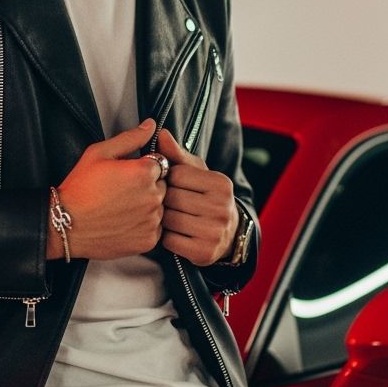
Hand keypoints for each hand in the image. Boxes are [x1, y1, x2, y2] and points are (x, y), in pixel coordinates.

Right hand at [56, 119, 165, 259]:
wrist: (65, 225)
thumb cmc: (80, 189)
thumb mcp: (99, 154)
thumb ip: (130, 138)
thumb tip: (150, 125)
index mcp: (144, 172)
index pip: (159, 164)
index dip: (143, 168)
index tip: (128, 175)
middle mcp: (153, 196)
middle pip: (163, 186)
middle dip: (148, 186)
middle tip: (122, 192)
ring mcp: (152, 220)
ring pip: (160, 208)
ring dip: (147, 206)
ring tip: (122, 208)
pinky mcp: (148, 240)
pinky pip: (156, 228)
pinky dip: (144, 226)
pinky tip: (124, 222)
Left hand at [155, 128, 238, 266]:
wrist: (227, 234)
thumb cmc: (205, 196)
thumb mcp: (196, 173)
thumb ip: (176, 155)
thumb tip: (160, 133)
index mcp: (221, 184)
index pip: (178, 175)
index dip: (169, 179)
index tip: (172, 184)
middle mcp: (222, 207)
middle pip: (172, 198)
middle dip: (165, 200)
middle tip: (170, 203)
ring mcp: (215, 232)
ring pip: (169, 220)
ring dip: (164, 219)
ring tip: (172, 217)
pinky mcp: (205, 253)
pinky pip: (169, 242)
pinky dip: (167, 238)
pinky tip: (175, 233)